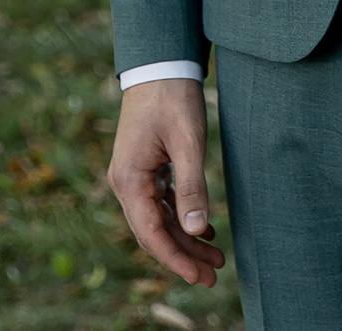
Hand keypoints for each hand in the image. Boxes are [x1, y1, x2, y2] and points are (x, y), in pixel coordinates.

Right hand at [106, 78, 224, 285]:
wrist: (160, 63)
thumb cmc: (173, 98)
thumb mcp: (188, 142)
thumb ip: (192, 187)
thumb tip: (195, 231)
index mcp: (129, 179)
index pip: (150, 233)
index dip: (175, 259)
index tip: (199, 277)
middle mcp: (126, 182)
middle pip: (153, 231)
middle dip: (183, 255)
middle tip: (214, 275)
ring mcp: (133, 175)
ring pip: (158, 219)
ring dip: (184, 239)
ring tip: (216, 258)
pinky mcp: (145, 167)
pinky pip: (161, 203)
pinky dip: (181, 218)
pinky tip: (204, 230)